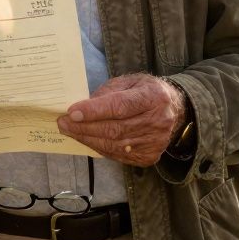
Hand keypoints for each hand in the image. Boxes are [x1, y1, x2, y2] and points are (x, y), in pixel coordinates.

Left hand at [58, 74, 185, 166]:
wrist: (175, 110)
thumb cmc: (145, 92)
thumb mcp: (129, 82)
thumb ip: (107, 93)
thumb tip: (82, 107)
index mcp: (153, 97)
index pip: (120, 106)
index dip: (94, 110)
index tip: (72, 111)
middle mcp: (157, 121)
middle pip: (115, 129)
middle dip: (84, 127)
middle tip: (63, 122)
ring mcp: (154, 142)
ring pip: (114, 145)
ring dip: (87, 139)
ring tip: (70, 131)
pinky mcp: (149, 157)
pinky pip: (117, 155)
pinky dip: (99, 148)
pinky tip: (87, 139)